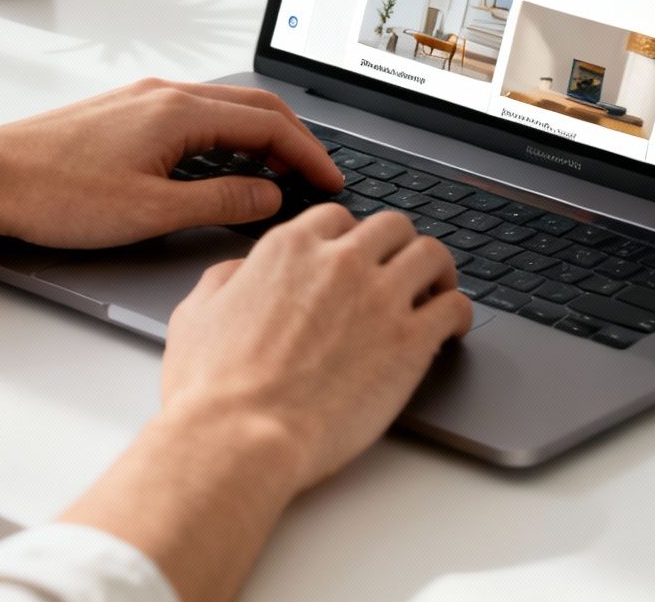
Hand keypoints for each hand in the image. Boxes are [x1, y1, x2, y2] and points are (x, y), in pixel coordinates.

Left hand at [0, 78, 345, 247]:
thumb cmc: (55, 195)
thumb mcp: (150, 211)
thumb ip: (219, 203)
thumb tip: (269, 197)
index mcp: (178, 111)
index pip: (269, 125)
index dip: (309, 156)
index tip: (331, 184)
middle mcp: (164, 93)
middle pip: (253, 107)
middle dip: (295, 140)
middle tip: (319, 176)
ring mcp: (141, 99)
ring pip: (223, 109)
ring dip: (260, 137)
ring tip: (281, 174)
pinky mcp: (123, 112)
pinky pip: (194, 116)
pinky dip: (226, 137)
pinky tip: (223, 167)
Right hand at [157, 203, 474, 492]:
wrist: (240, 435)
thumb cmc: (213, 389)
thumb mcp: (196, 315)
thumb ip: (225, 280)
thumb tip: (240, 273)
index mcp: (289, 249)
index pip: (337, 218)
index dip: (351, 237)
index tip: (357, 255)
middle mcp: (340, 262)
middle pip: (392, 226)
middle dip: (399, 245)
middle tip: (402, 268)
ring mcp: (380, 298)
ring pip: (432, 255)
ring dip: (438, 270)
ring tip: (438, 290)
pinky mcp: (410, 341)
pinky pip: (455, 307)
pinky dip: (458, 312)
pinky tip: (452, 327)